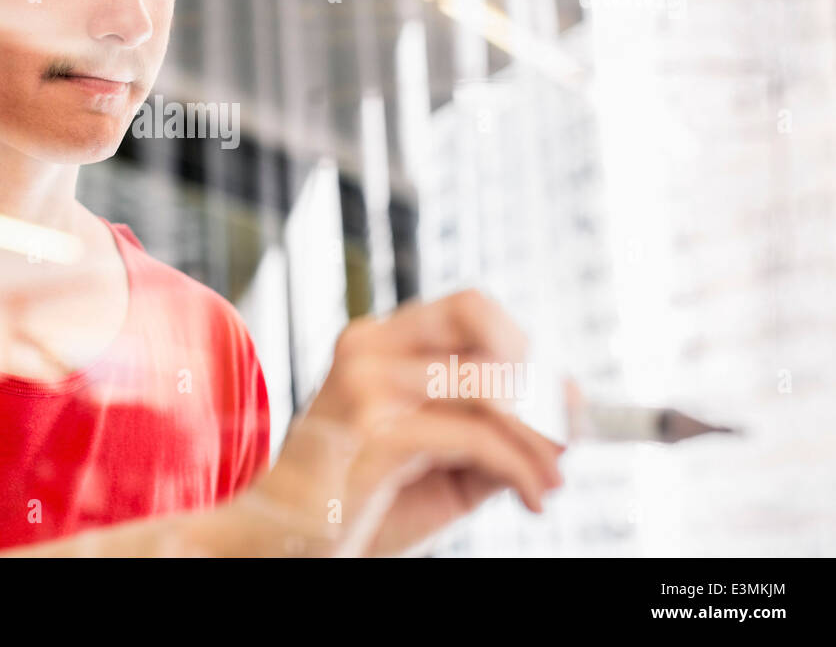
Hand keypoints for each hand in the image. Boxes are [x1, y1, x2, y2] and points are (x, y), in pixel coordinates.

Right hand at [241, 289, 564, 556]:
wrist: (283, 545)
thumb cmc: (362, 503)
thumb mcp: (440, 459)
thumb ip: (495, 428)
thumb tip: (569, 400)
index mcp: (375, 342)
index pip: (470, 306)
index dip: (522, 343)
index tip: (548, 398)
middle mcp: (367, 350)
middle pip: (485, 332)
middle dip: (537, 391)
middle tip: (562, 443)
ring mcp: (365, 387)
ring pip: (487, 387)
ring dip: (537, 440)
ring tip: (551, 481)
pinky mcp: (373, 433)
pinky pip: (474, 437)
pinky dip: (518, 468)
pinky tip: (531, 496)